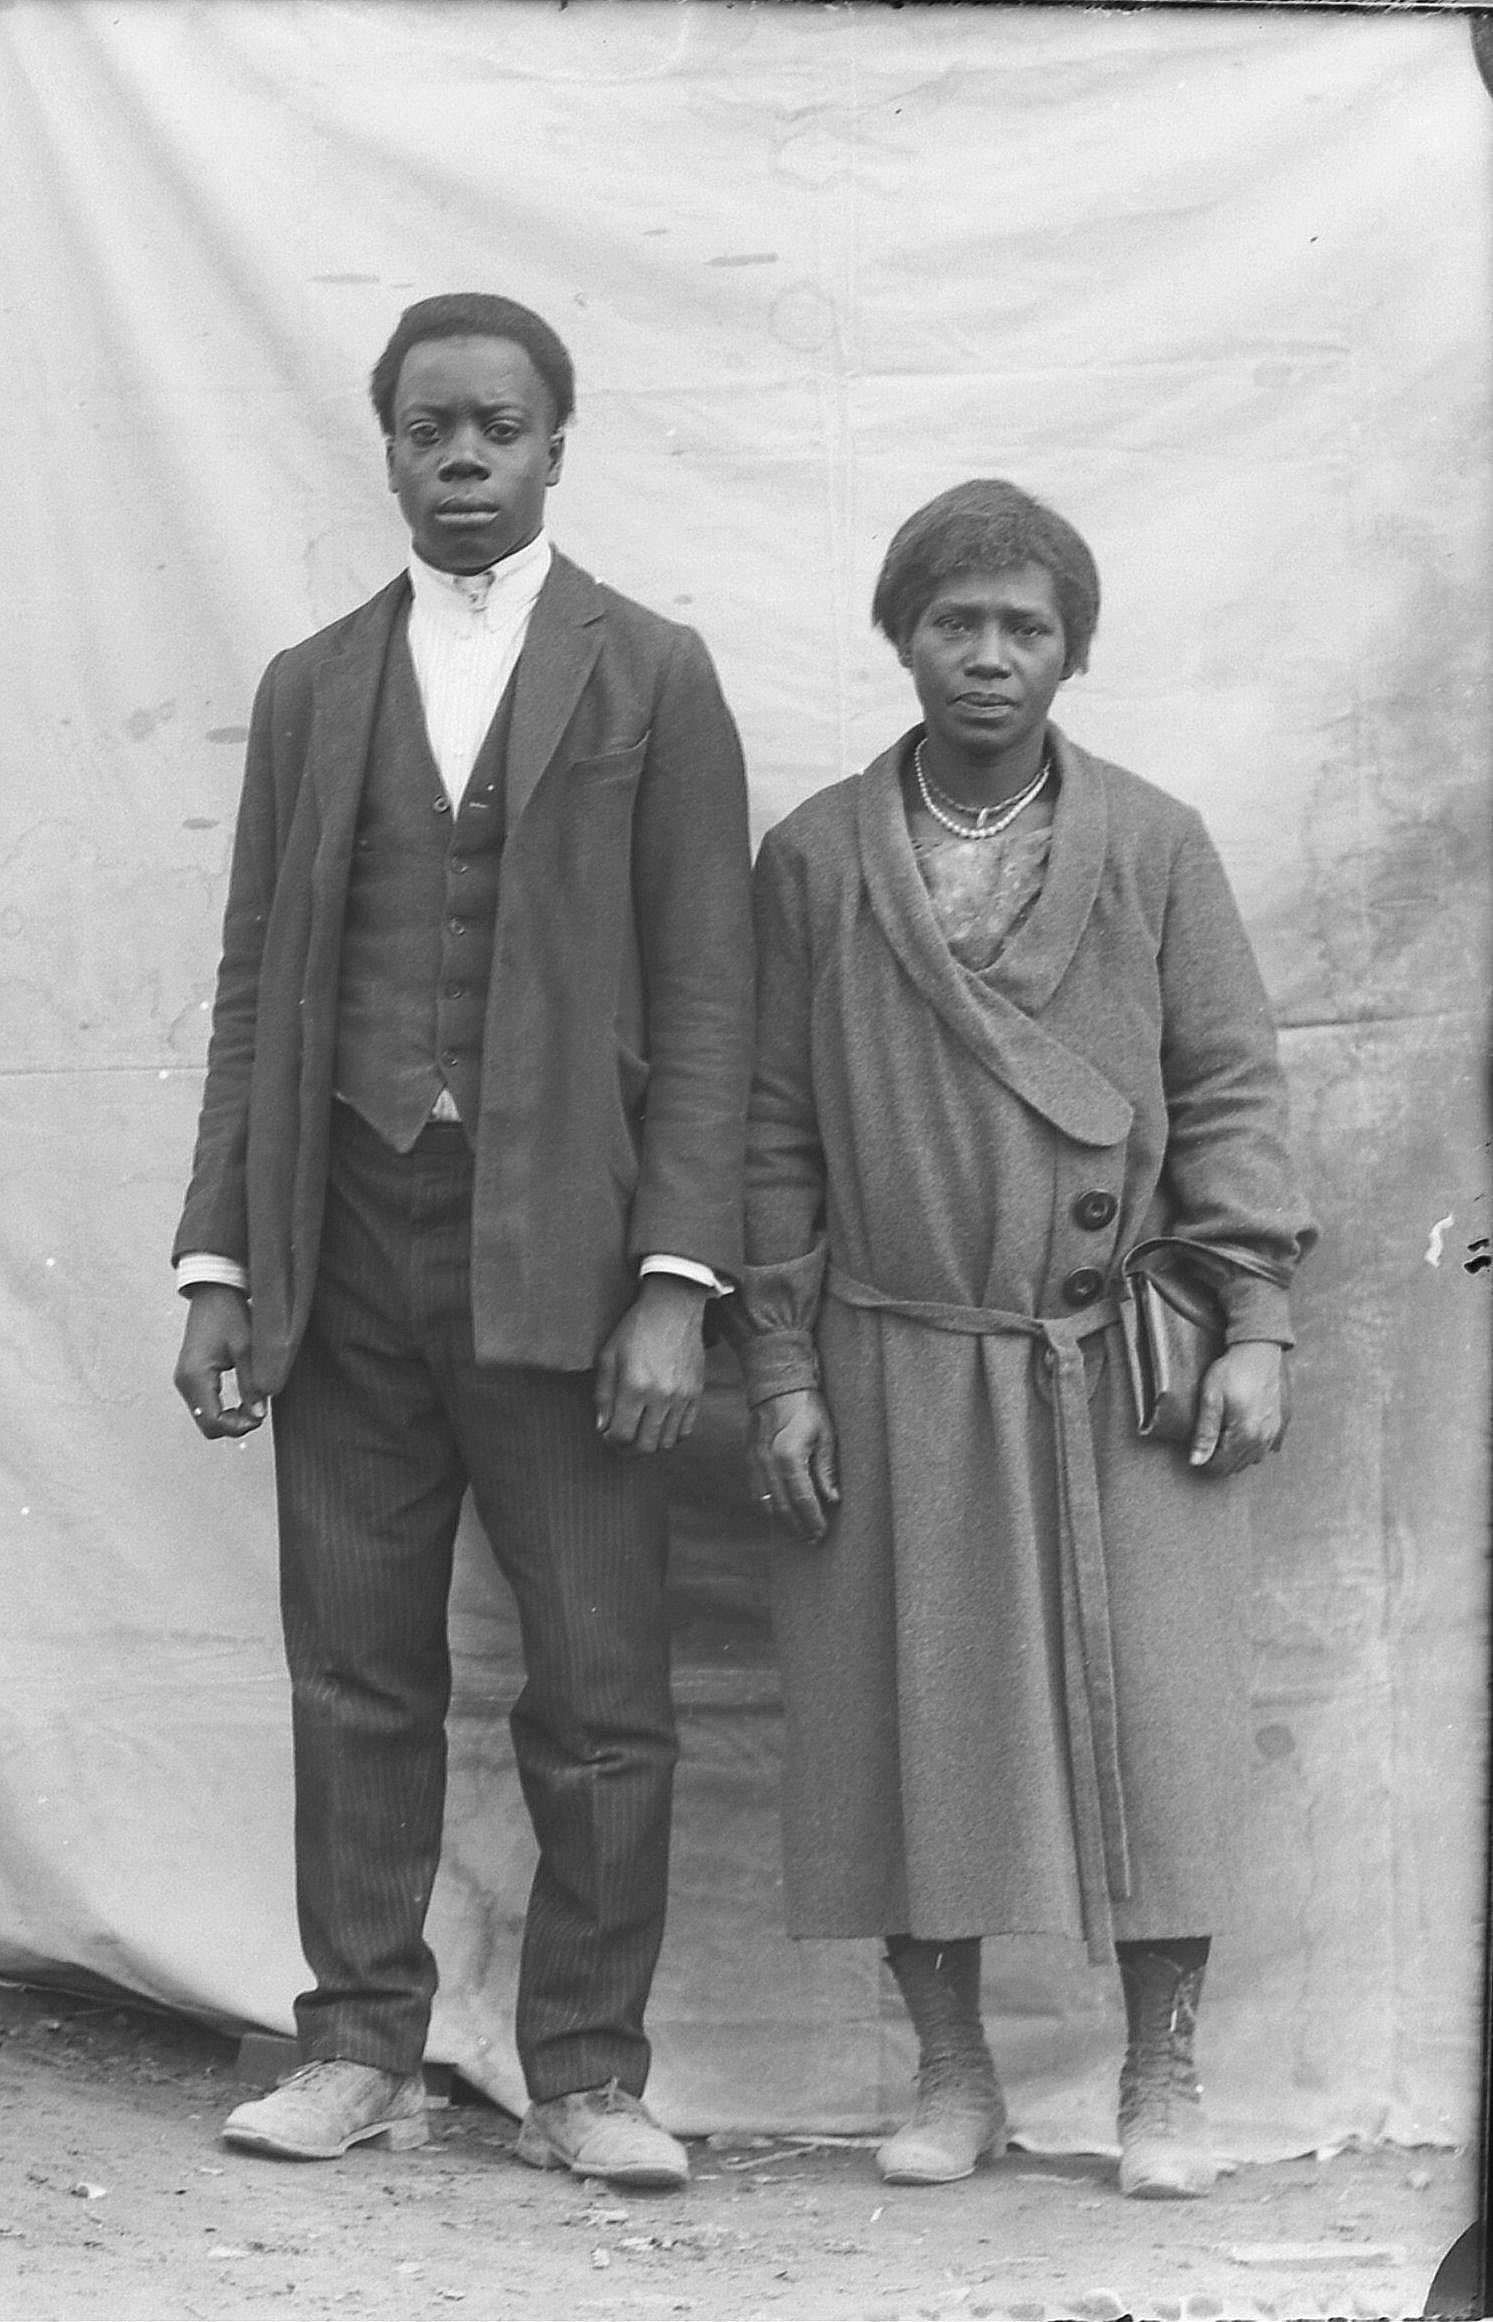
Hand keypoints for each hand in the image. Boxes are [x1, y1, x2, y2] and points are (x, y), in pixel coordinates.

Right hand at [174, 1285, 265, 1438]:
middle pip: (207, 1424)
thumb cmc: (230, 1314)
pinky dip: (223, 1408)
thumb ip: (252, 1383)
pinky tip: (242, 1396)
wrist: (214, 1293)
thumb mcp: (247, 1349)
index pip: (212, 1422)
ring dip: (229, 1417)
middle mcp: (184, 1382)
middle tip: (259, 1410)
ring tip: (253, 1401)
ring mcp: (184, 1380)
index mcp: (196, 1377)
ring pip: (205, 1417)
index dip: (238, 1427)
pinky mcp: (189, 1377)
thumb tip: (259, 1415)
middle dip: (234, 1424)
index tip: (260, 1416)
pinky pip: (204, 1404)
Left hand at [594, 1276, 708, 1453]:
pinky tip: (660, 1426)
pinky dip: (671, 1436)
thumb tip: (603, 1427)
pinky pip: (686, 1430)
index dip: (610, 1441)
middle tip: (620, 1444)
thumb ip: (603, 1395)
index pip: (621, 1435)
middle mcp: (660, 1395)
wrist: (673, 1308)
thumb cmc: (635, 1329)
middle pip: (645, 1445)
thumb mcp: (608, 1356)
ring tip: (640, 1435)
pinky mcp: (696, 1393)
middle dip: (628, 1451)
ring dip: (650, 1445)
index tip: (607, 1435)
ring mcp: (682, 1396)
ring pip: (667, 1442)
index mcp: (634, 1386)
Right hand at [747, 1388, 839, 1541]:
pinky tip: (781, 1513)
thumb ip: (827, 1469)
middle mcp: (768, 1463)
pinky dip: (769, 1507)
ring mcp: (755, 1463)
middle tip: (812, 1540)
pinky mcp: (749, 1460)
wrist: (777, 1386)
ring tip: (798, 1532)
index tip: (822, 1533)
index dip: (813, 1519)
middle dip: (798, 1527)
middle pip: (782, 1507)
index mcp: (789, 1456)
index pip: (803, 1499)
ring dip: (782, 1521)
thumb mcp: (826, 1434)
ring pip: (766, 1503)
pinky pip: (757, 1492)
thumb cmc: (807, 1408)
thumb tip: (833, 1499)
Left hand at [1189, 1342, 1290, 1473]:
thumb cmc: (1232, 1371)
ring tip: (1224, 1433)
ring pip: (1253, 1459)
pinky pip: (1267, 1448)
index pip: (1222, 1466)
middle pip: (1237, 1466)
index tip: (1197, 1448)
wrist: (1259, 1350)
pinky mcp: (1281, 1424)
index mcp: (1245, 1435)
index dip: (1206, 1461)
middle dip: (1220, 1459)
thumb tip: (1197, 1461)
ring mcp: (1275, 1433)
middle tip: (1209, 1438)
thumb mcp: (1211, 1398)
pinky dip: (1254, 1446)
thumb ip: (1205, 1432)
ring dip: (1237, 1454)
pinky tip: (1245, 1430)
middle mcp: (1263, 1439)